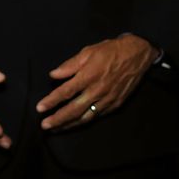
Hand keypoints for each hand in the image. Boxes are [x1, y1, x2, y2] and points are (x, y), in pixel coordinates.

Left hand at [36, 34, 155, 130]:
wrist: (138, 55)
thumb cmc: (111, 50)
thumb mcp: (88, 52)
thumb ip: (70, 65)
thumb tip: (54, 74)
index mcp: (88, 76)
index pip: (66, 92)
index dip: (51, 101)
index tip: (40, 108)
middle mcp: (97, 91)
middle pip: (74, 110)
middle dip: (58, 119)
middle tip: (44, 125)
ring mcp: (107, 100)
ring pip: (86, 117)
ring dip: (69, 124)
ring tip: (56, 128)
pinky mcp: (115, 104)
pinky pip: (97, 116)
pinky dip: (84, 121)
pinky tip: (75, 123)